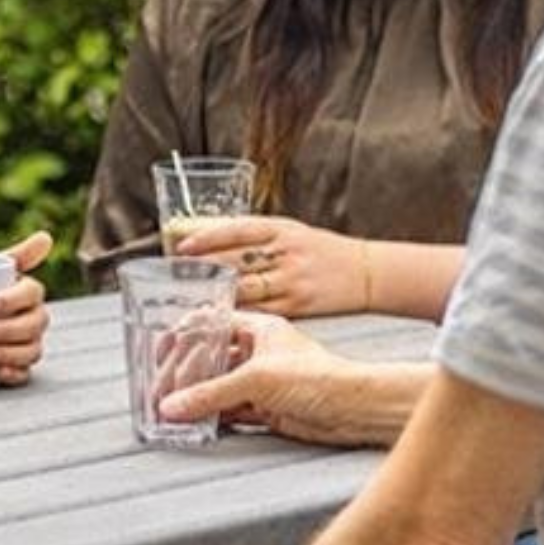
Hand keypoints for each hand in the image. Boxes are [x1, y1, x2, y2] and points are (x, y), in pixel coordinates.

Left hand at [0, 231, 55, 386]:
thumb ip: (13, 254)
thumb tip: (45, 237)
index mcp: (27, 292)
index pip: (31, 293)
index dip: (13, 299)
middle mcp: (32, 317)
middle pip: (33, 324)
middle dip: (8, 330)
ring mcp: (26, 343)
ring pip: (32, 349)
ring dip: (12, 353)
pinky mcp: (16, 365)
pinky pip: (25, 373)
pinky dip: (14, 373)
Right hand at [157, 311, 380, 444]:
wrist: (354, 409)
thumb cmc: (320, 378)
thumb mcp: (257, 378)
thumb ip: (212, 393)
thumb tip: (173, 405)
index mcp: (260, 329)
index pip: (212, 325)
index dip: (184, 337)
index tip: (160, 351)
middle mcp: (259, 352)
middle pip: (211, 359)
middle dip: (185, 374)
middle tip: (160, 389)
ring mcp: (263, 382)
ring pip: (219, 388)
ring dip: (196, 399)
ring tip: (169, 410)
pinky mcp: (267, 409)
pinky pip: (230, 411)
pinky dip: (211, 418)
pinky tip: (193, 424)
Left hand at [169, 215, 367, 316]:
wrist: (366, 272)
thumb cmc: (322, 251)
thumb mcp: (292, 231)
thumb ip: (256, 236)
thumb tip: (208, 237)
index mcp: (282, 229)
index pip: (237, 229)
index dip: (207, 238)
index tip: (183, 247)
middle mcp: (286, 253)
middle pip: (236, 260)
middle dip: (204, 269)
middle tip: (177, 276)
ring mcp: (292, 280)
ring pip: (244, 288)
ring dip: (216, 294)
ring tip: (192, 297)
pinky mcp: (298, 305)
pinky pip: (260, 310)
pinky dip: (238, 313)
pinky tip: (220, 315)